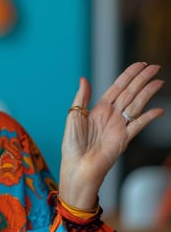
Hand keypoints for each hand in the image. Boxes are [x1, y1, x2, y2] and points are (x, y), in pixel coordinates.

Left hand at [59, 62, 164, 209]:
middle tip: (155, 67)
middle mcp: (111, 116)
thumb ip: (81, 97)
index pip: (117, 87)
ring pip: (136, 104)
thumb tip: (83, 79)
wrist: (78, 166)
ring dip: (147, 93)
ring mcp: (119, 126)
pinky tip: (158, 110)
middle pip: (130, 93)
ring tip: (158, 81)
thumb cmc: (72, 144)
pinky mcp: (124, 139)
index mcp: (99, 109)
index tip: (140, 65)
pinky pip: (138, 125)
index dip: (128, 76)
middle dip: (142, 79)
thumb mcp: (73, 116)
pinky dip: (148, 117)